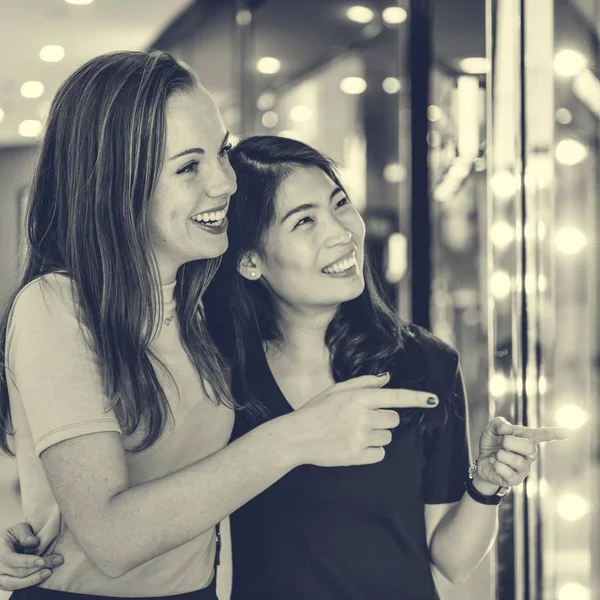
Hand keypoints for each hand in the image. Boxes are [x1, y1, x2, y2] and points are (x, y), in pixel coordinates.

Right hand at [0, 522, 63, 590]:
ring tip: (49, 572)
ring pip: (16, 583)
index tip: (42, 562)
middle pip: (18, 572)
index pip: (12, 560)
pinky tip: (42, 577)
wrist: (5, 545)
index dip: (27, 562)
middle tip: (56, 561)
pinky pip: (17, 587)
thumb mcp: (18, 529)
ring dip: (34, 579)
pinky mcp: (6, 583)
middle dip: (38, 568)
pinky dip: (30, 583)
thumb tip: (34, 542)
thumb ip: (25, 534)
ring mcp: (1, 577)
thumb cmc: (14, 536)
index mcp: (1, 552)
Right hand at [282, 372, 438, 466]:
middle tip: (363, 419)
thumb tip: (387, 378)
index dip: (417, 398)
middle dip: (384, 419)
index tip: (434, 400)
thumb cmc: (316, 410)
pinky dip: (371, 451)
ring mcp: (361, 437)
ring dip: (377, 435)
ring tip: (354, 433)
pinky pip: (380, 453)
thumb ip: (364, 383)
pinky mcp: (358, 456)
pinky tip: (354, 445)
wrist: (297, 437)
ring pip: (388, 437)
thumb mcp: (336, 390)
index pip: (396, 397)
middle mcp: (363, 416)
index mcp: (358, 397)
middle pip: (394, 419)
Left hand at [474, 416, 573, 489]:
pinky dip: (495, 464)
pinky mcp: (516, 480)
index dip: (556, 433)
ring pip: (516, 459)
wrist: (482, 462)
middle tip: (502, 443)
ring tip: (497, 455)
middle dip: (509, 442)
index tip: (569, 432)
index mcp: (526, 439)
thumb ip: (498, 423)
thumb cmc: (492, 444)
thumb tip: (507, 428)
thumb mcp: (492, 429)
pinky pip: (506, 470)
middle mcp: (530, 455)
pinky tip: (494, 463)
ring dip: (500, 454)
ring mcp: (525, 468)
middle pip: (529, 446)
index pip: (543, 435)